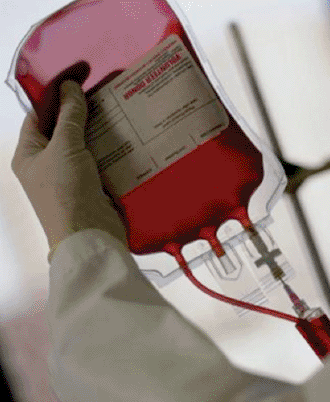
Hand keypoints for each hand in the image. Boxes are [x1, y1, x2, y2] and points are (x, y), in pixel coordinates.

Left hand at [11, 80, 126, 259]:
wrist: (89, 235)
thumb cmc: (66, 191)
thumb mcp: (64, 148)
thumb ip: (69, 116)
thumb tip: (70, 86)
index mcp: (29, 153)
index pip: (39, 115)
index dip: (56, 95)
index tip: (78, 76)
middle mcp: (48, 164)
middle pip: (64, 128)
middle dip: (82, 111)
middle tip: (104, 90)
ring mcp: (72, 175)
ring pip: (85, 143)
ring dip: (100, 128)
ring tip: (119, 106)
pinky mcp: (93, 184)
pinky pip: (100, 158)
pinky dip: (112, 146)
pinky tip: (127, 132)